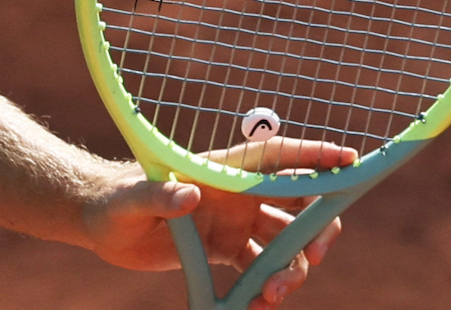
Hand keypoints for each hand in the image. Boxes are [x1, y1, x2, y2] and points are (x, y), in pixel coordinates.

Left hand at [78, 139, 356, 309]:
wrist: (102, 224)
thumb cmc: (115, 200)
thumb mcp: (133, 199)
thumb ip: (160, 195)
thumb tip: (189, 194)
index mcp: (223, 170)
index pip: (277, 156)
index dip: (314, 155)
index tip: (348, 160)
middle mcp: (238, 193)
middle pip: (298, 200)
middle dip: (318, 226)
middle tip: (315, 255)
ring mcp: (236, 222)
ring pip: (285, 241)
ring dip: (292, 268)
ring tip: (273, 296)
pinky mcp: (227, 250)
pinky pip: (261, 269)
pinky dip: (267, 288)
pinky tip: (258, 306)